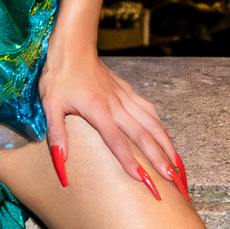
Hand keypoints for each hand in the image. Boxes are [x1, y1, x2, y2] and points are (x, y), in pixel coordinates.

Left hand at [38, 45, 186, 199]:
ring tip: (179, 168)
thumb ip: (57, 136)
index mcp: (98, 110)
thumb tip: (60, 164)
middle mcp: (117, 105)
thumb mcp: (50, 106)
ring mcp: (125, 97)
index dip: (131, 162)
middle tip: (176, 182)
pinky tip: (167, 139)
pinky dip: (161, 128)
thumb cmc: (59, 76)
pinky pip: (150, 111)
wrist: (73, 46)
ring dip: (168, 147)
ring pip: (153, 125)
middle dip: (162, 161)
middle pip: (144, 136)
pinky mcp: (129, 91)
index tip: (145, 181)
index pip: (117, 142)